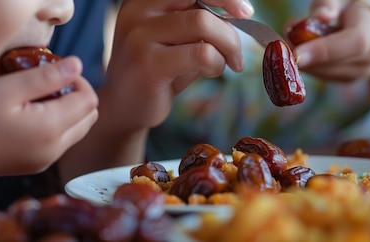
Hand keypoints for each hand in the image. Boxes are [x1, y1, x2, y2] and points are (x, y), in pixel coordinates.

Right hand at [0, 57, 98, 185]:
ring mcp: (48, 159)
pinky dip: (57, 125)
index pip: (89, 100)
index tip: (53, 72)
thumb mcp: (8, 89)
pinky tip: (30, 115)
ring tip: (37, 98)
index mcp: (53, 128)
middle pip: (89, 116)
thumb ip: (46, 77)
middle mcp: (57, 147)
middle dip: (76, 95)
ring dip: (68, 111)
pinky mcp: (38, 164)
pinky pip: (62, 141)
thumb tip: (77, 65)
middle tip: (48, 83)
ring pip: (78, 129)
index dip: (77, 81)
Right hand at [57, 0, 252, 175]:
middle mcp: (138, 11)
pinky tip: (212, 72)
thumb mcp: (177, 39)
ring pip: (203, 23)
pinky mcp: (148, 64)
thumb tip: (241, 10)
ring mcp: (140, 36)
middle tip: (237, 52)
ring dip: (227, 46)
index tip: (245, 10)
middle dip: (229, 27)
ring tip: (227, 64)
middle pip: (200, 3)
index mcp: (145, 0)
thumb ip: (199, 21)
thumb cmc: (157, 71)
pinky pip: (200, 53)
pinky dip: (216, 63)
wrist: (124, 108)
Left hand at [291, 0, 369, 87]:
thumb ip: (328, 3)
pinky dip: (307, 64)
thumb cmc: (353, 7)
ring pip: (324, 73)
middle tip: (281, 46)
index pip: (354, 42)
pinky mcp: (347, 79)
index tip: (296, 53)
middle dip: (304, 57)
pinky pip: (322, 76)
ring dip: (302, 61)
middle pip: (335, 63)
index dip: (324, 50)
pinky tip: (301, 50)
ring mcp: (362, 71)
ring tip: (290, 43)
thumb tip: (318, 17)